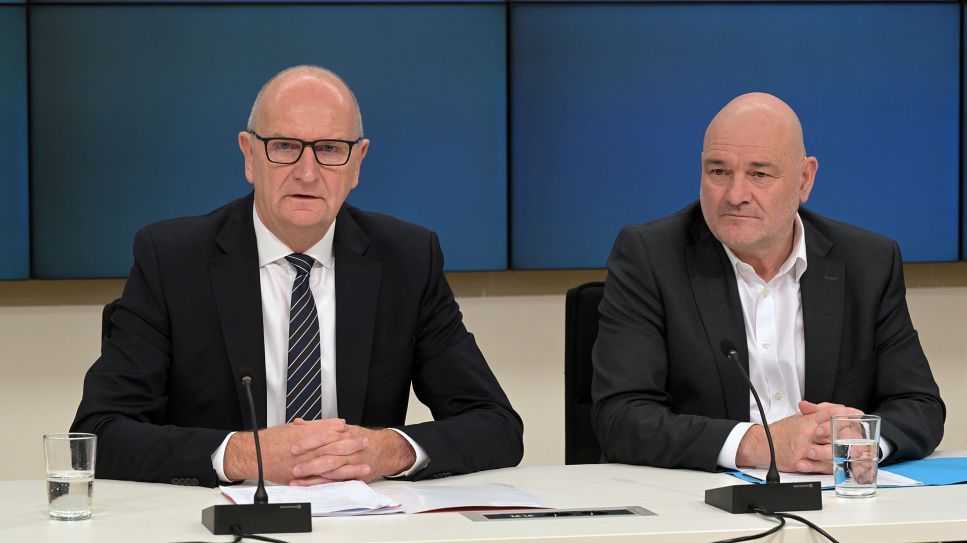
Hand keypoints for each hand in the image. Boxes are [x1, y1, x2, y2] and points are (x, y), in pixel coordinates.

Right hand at [223, 418, 359, 483]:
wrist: (253, 454)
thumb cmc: (271, 440)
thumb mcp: (293, 428)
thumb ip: (315, 426)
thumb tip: (335, 423)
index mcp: (305, 436)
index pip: (330, 433)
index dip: (345, 433)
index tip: (356, 431)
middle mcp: (307, 450)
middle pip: (335, 448)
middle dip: (352, 447)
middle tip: (366, 444)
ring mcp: (304, 465)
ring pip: (332, 466)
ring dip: (350, 467)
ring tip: (365, 466)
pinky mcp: (300, 478)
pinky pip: (322, 481)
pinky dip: (335, 481)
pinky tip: (346, 481)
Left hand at [288, 423, 416, 485]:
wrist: (386, 450)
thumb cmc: (361, 439)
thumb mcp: (343, 428)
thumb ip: (319, 426)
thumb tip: (298, 423)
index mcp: (345, 433)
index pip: (325, 436)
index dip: (308, 442)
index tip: (294, 448)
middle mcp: (349, 447)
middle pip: (328, 453)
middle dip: (309, 461)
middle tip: (294, 467)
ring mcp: (353, 462)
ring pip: (333, 468)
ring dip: (314, 474)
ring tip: (298, 479)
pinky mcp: (356, 474)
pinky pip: (339, 480)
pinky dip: (326, 483)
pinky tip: (313, 485)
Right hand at [735, 401, 862, 473]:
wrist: (761, 444)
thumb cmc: (781, 432)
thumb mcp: (798, 418)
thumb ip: (817, 413)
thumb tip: (837, 409)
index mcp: (807, 420)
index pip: (829, 412)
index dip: (845, 412)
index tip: (858, 414)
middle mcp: (806, 432)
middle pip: (834, 431)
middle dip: (850, 434)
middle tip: (863, 437)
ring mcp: (803, 447)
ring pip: (830, 450)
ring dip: (845, 452)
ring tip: (857, 454)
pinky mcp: (800, 462)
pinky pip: (820, 466)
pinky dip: (833, 466)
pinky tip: (842, 465)